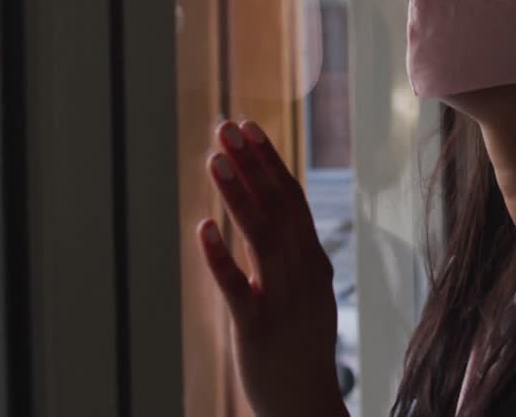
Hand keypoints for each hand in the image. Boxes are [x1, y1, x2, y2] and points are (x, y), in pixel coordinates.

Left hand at [196, 120, 346, 416]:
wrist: (307, 406)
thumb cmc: (301, 350)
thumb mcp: (307, 294)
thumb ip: (293, 255)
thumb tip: (275, 212)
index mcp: (313, 263)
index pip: (293, 200)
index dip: (270, 162)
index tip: (249, 128)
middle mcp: (303, 275)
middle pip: (278, 208)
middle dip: (252, 164)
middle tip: (227, 127)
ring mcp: (283, 301)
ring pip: (261, 238)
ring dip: (237, 195)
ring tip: (213, 161)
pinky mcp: (257, 329)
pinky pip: (238, 287)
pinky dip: (220, 255)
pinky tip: (202, 227)